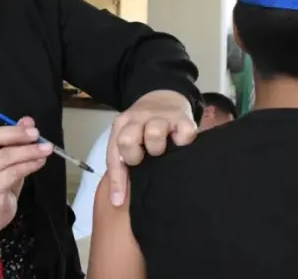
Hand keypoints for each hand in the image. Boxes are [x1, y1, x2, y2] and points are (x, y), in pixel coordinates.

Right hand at [0, 93, 53, 244]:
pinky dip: (30, 165)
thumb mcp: (6, 156)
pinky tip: (40, 161)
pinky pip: (13, 172)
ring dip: (30, 150)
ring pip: (6, 155)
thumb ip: (14, 139)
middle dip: (16, 133)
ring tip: (47, 148)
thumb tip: (28, 120)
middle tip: (36, 132)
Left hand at [106, 90, 196, 205]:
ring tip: (162, 151)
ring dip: (157, 147)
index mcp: (122, 125)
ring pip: (153, 133)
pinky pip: (184, 133)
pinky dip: (183, 142)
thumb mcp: (129, 137)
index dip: (116, 180)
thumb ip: (122, 163)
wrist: (165, 96)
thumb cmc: (144, 126)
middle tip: (144, 160)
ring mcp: (161, 116)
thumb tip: (118, 201)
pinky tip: (181, 145)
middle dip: (134, 155)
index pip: (113, 153)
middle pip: (127, 139)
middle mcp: (138, 118)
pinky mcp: (184, 118)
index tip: (118, 202)